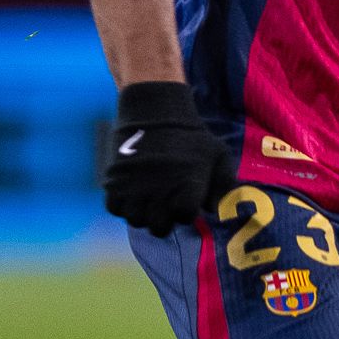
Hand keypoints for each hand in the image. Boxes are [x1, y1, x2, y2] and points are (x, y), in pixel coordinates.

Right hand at [102, 81, 225, 233]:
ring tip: (149, 198)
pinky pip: (115, 209)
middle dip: (164, 219)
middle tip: (165, 203)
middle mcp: (159, 193)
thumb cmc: (190, 136)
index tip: (185, 200)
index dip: (186, 211)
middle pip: (159, 227)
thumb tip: (220, 212)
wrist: (154, 110)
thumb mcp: (217, 155)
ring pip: (136, 220)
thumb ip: (224, 185)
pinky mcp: (114, 183)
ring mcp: (134, 190)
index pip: (184, 217)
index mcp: (186, 188)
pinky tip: (132, 193)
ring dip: (143, 213)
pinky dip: (122, 204)